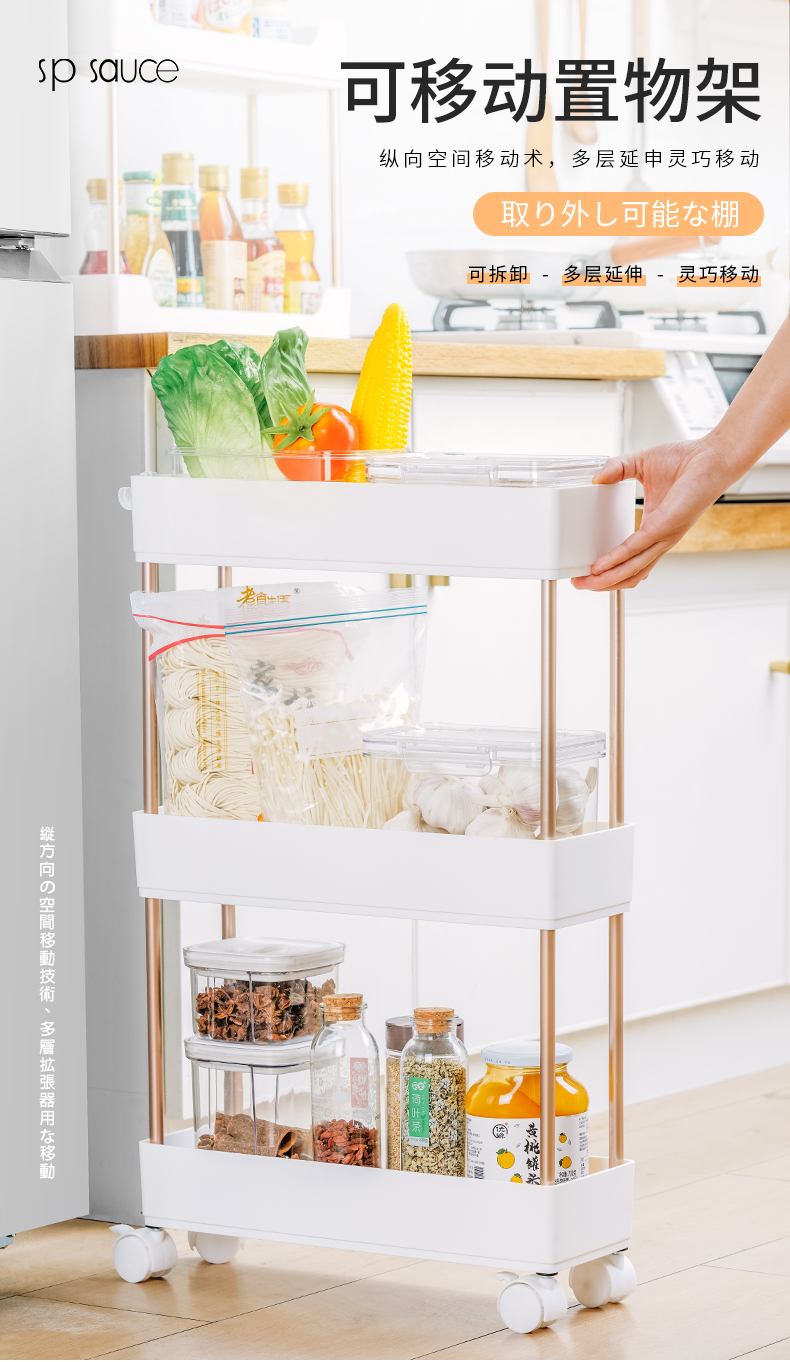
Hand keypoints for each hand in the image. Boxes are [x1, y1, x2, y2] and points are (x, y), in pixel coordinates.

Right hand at [571, 438, 729, 590]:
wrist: (711, 456)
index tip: (588, 572)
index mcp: (655, 526)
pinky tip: (600, 565)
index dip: (611, 569)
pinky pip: (635, 549)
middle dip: (603, 583)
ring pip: (632, 569)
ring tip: (585, 582)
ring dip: (606, 580)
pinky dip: (615, 559)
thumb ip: (617, 469)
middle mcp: (661, 538)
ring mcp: (664, 536)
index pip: (632, 559)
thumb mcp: (641, 463)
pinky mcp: (664, 527)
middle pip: (630, 573)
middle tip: (580, 584)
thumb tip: (596, 478)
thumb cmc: (687, 460)